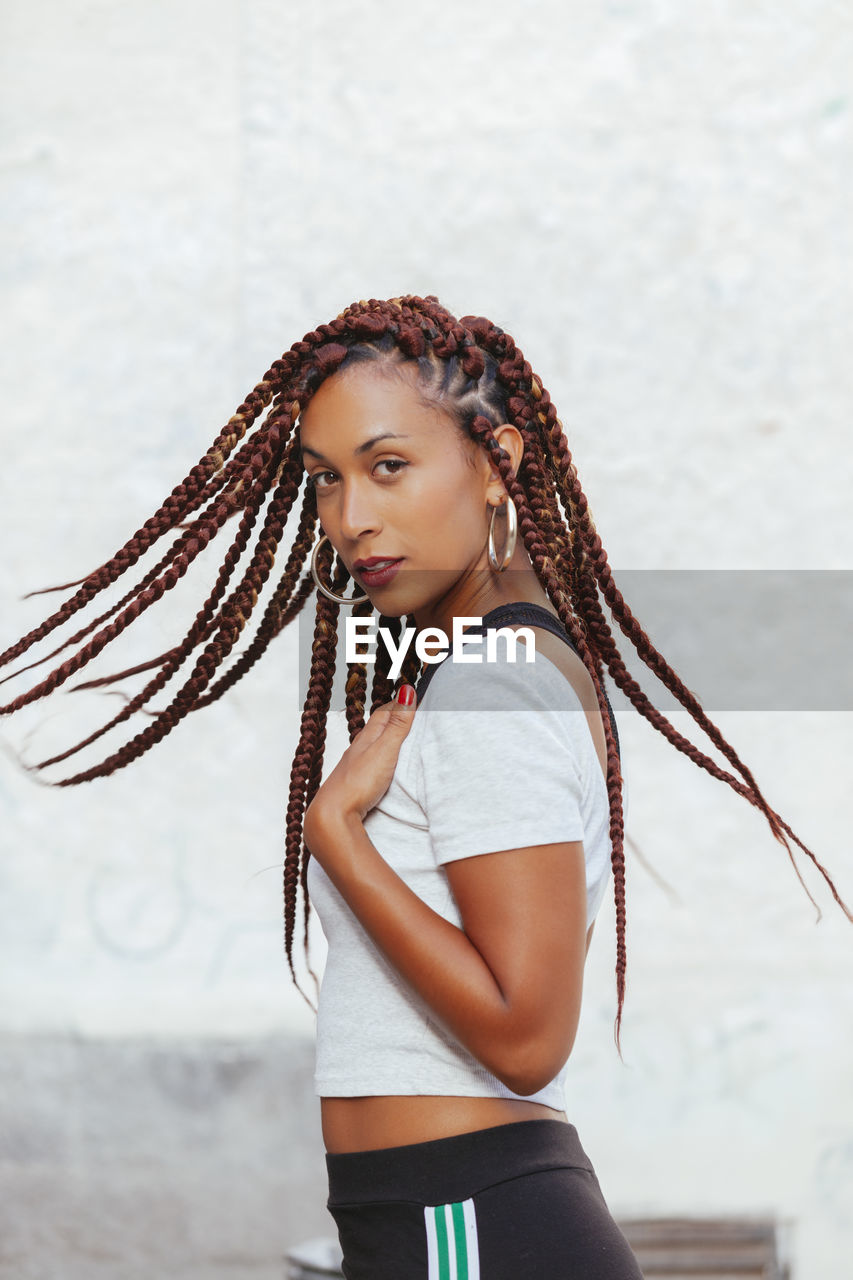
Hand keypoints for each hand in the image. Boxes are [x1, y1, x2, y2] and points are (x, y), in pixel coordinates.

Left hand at [304, 685, 416, 844]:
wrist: (334, 815)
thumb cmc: (357, 782)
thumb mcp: (384, 749)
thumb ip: (398, 724)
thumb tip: (407, 690)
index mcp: (366, 737)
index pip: (384, 712)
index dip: (399, 702)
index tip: (414, 695)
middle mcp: (359, 749)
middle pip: (378, 727)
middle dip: (394, 716)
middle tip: (410, 710)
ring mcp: (356, 766)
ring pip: (374, 745)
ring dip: (387, 737)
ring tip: (401, 735)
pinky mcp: (357, 784)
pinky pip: (372, 762)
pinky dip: (382, 756)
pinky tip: (385, 764)